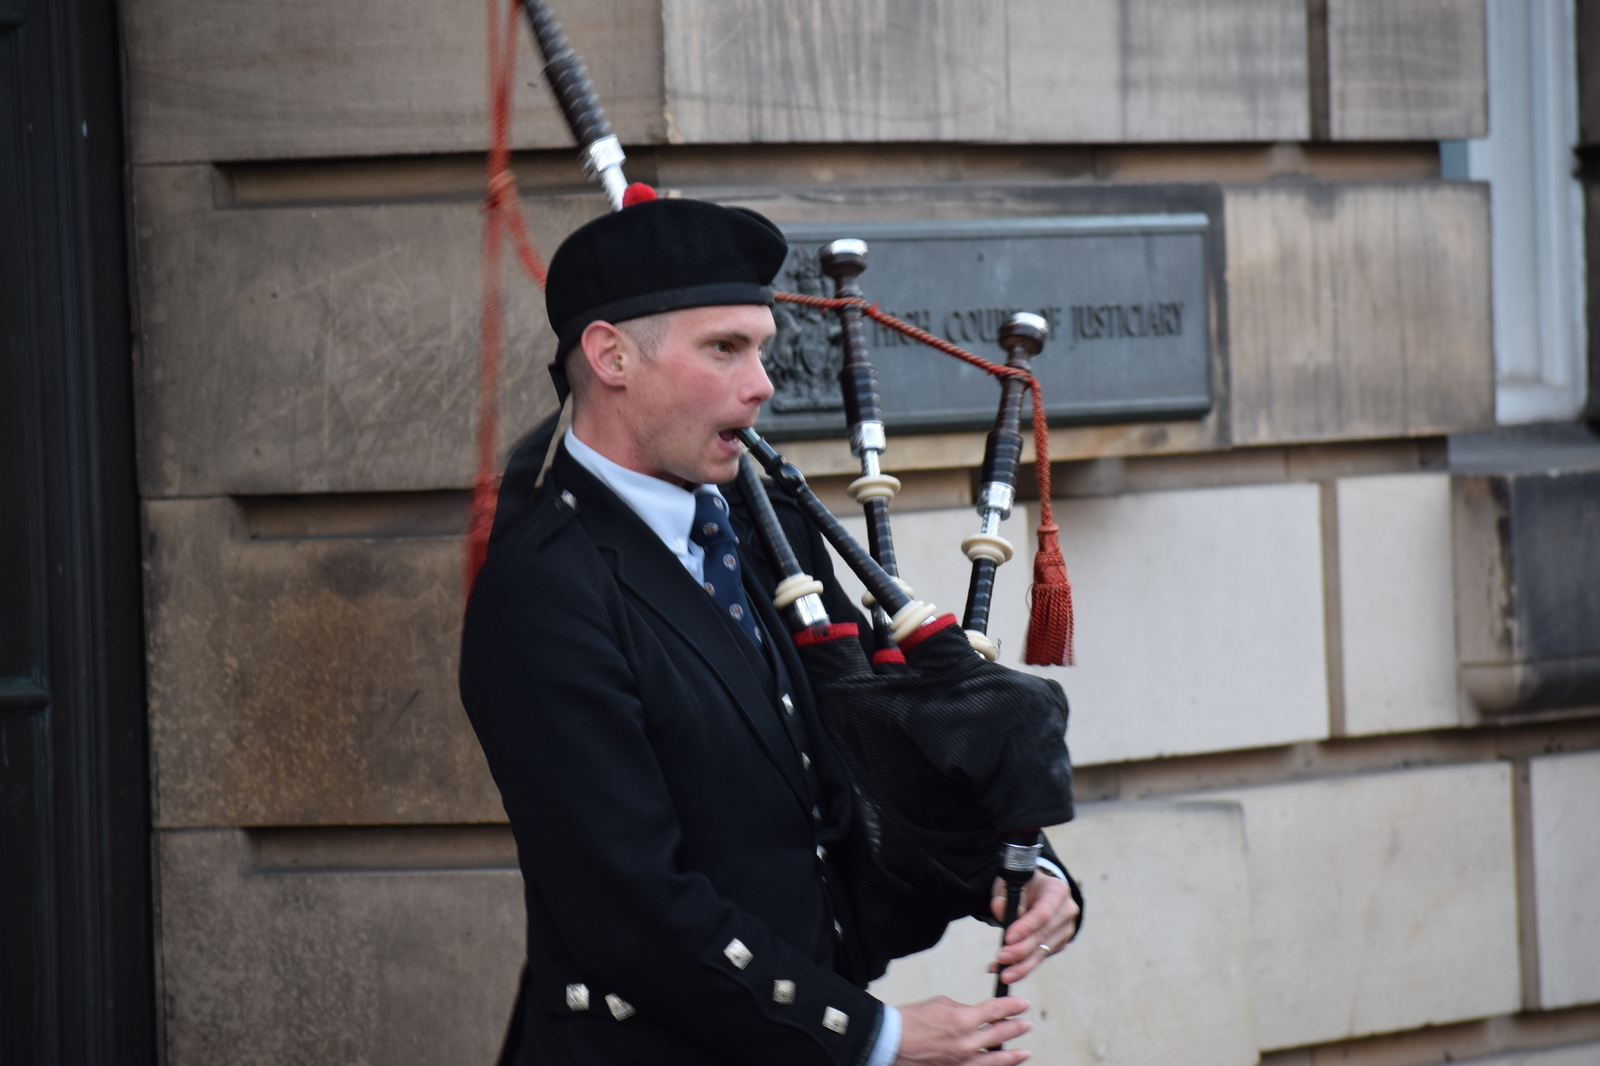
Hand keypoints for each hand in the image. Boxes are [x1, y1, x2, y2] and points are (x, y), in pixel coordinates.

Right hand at [894, 995, 1030, 1064]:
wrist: (892, 1041)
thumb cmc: (912, 1020)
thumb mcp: (941, 1004)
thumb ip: (963, 1009)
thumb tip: (976, 1015)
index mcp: (962, 1019)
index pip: (996, 1010)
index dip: (1013, 1006)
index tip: (1023, 1004)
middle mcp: (966, 1042)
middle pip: (1000, 1034)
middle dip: (1016, 1027)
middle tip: (1026, 1024)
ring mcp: (962, 1060)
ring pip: (996, 1059)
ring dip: (1013, 1055)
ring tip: (1025, 1052)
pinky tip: (1001, 1065)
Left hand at [988, 870, 1079, 985]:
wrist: (1036, 891)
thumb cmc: (1022, 886)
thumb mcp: (1011, 883)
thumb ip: (1005, 896)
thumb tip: (1000, 909)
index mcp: (1056, 890)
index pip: (1043, 912)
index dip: (1026, 927)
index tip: (1008, 938)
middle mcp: (1066, 911)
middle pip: (1044, 935)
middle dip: (1021, 950)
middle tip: (1002, 958)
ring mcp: (1065, 930)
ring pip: (1043, 952)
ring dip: (1022, 965)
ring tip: (1003, 974)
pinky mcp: (1060, 944)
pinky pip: (1039, 958)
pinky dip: (1021, 966)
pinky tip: (1004, 971)